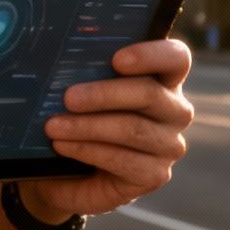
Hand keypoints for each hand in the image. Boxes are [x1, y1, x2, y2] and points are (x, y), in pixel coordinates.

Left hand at [20, 39, 193, 222]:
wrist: (69, 170)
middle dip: (104, 95)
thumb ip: (86, 69)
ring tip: (52, 125)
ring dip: (87, 126)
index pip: (176, 58)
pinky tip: (62, 145)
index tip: (117, 60)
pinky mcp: (155, 175)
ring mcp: (169, 145)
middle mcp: (174, 110)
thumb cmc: (80, 116)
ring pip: (132, 129)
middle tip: (68, 97)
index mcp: (163, 77)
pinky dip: (87, 150)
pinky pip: (122, 160)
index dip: (151, 56)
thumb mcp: (83, 89)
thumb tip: (66, 53)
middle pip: (149, 94)